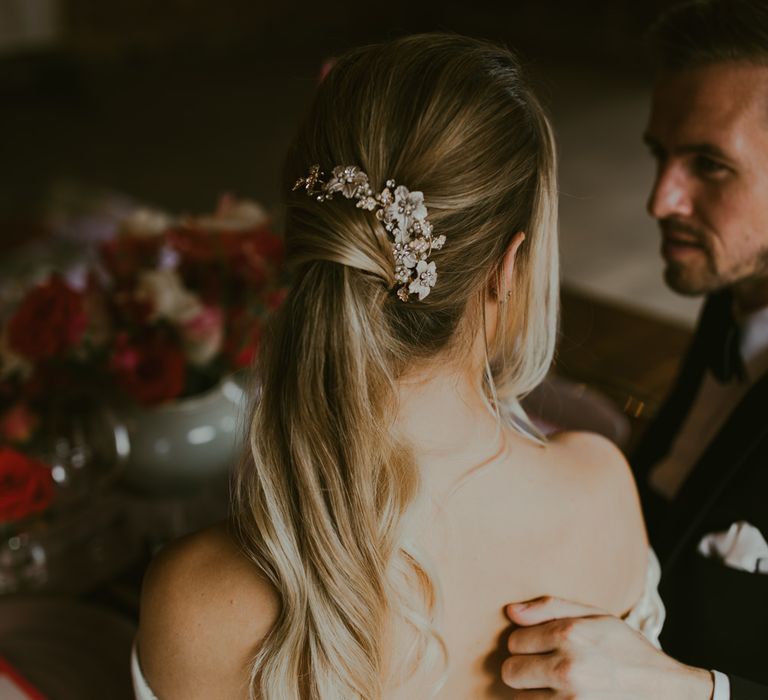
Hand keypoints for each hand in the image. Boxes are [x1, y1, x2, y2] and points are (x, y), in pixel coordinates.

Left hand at [501, 596, 712, 698]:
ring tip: (561, 688)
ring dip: (535, 695)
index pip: (514, 640)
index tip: (545, 648)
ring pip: (521, 699)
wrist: (667, 694)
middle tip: (546, 670)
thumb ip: (550, 608)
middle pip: (511, 672)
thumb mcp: (596, 616)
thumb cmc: (627, 650)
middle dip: (524, 669)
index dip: (527, 643)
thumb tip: (510, 611)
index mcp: (570, 635)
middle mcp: (568, 669)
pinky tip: (562, 699)